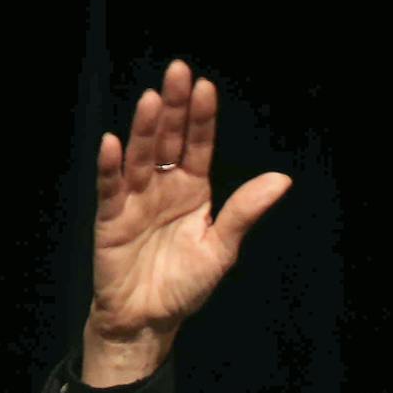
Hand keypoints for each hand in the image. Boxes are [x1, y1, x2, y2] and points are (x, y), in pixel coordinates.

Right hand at [82, 59, 292, 385]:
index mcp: (192, 190)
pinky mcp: (111, 219)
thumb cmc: (185, 285)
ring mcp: (135, 200)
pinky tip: (112, 143)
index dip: (201, 118)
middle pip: (167, 140)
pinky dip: (110, 167)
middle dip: (173, 108)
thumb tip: (283, 180)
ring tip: (151, 100)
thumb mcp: (222, 248)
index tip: (205, 87)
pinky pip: (110, 189)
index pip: (198, 146)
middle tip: (177, 72)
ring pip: (140, 156)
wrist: (150, 320)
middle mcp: (163, 187)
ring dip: (143, 129)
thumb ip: (245, 211)